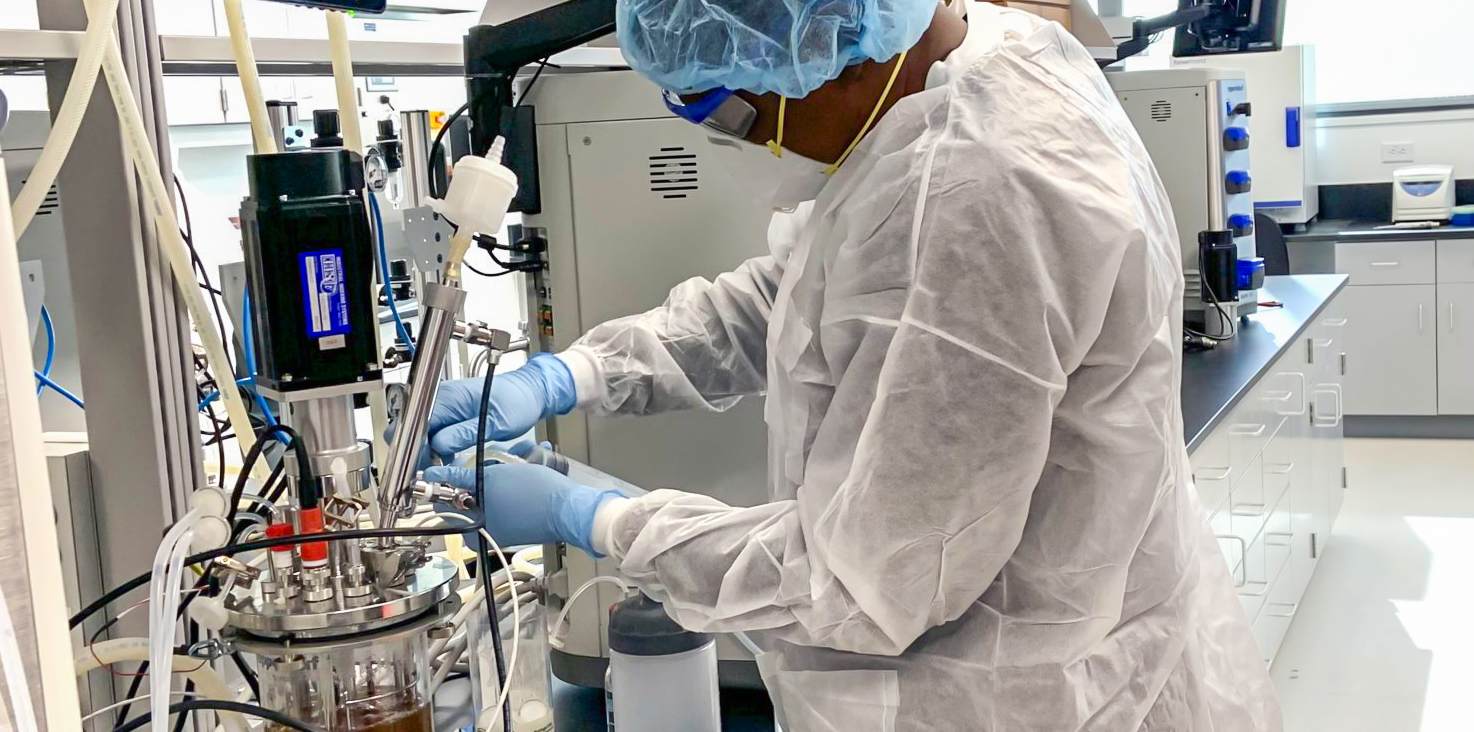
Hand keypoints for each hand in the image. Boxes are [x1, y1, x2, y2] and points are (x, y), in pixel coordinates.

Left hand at [422, 462, 620, 554]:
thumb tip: (431, 476)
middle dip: (483, 474)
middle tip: (494, 464)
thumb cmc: (533, 497)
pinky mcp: (523, 520)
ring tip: (516, 464)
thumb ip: (459, 479)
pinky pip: (510, 497)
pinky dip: (516, 482)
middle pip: (473, 494)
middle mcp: (487, 533)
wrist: (570, 508)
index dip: (452, 480)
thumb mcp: (489, 480)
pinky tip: (527, 471)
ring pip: (493, 493)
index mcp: (472, 531)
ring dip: (502, 474)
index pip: (449, 501)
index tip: (452, 469)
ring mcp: (506, 527)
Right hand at [423, 353, 577, 464]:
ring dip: (428, 451)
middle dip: (419, 451)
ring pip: (423, 431)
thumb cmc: (517, 401)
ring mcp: (446, 404)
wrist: (530, 392)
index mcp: (450, 397)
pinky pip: (436, 431)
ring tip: (441, 467)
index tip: (425, 465)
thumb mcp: (494, 423)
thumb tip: (439, 446)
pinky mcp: (452, 412)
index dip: (417, 447)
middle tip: (432, 470)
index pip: (416, 423)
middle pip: (415, 428)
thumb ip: (465, 434)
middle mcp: (443, 398)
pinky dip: (438, 446)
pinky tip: (448, 458)